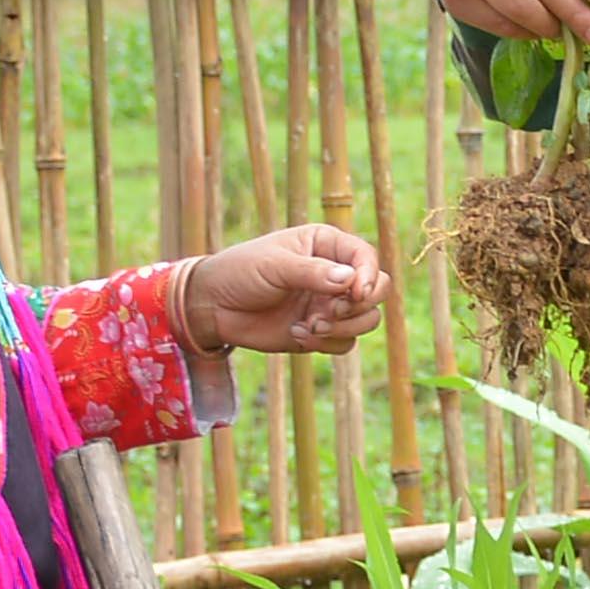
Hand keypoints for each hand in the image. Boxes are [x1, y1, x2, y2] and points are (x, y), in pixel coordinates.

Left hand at [183, 225, 390, 354]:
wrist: (211, 307)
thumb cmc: (240, 272)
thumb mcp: (275, 265)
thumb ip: (313, 273)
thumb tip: (350, 281)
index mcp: (326, 245)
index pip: (366, 257)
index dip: (369, 276)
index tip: (356, 293)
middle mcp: (334, 274)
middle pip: (378, 290)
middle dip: (360, 305)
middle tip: (330, 312)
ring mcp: (328, 304)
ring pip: (366, 320)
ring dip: (343, 327)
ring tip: (310, 327)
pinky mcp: (320, 332)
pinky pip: (344, 342)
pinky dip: (327, 343)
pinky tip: (296, 334)